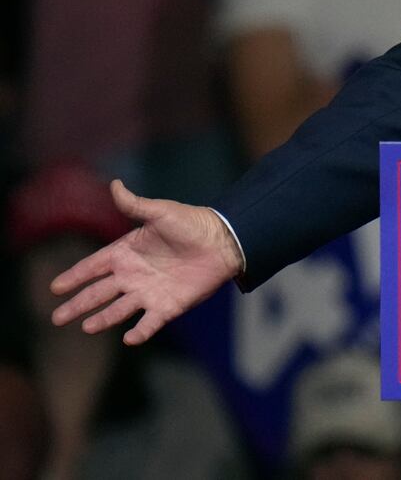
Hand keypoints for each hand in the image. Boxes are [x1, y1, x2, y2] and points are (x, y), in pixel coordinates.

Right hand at [49, 181, 243, 344]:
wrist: (224, 240)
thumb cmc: (192, 223)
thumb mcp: (161, 212)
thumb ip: (135, 204)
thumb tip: (114, 184)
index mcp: (127, 252)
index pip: (93, 266)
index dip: (74, 276)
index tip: (55, 287)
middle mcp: (133, 275)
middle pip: (99, 293)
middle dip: (78, 305)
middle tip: (56, 317)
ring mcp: (149, 292)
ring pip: (119, 310)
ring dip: (103, 319)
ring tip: (87, 327)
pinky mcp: (169, 305)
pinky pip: (150, 322)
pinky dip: (140, 332)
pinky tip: (128, 339)